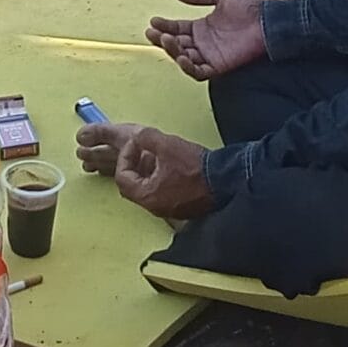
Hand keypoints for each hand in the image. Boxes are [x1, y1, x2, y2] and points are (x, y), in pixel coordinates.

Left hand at [77, 124, 213, 221]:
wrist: (224, 180)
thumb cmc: (196, 167)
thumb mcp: (166, 145)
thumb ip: (145, 138)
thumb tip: (137, 137)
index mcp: (147, 196)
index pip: (122, 178)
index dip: (125, 158)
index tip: (136, 145)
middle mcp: (155, 207)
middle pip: (132, 186)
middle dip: (134, 165)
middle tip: (141, 150)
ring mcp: (168, 210)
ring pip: (147, 190)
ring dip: (147, 172)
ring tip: (156, 154)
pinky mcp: (181, 207)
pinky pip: (161, 194)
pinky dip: (159, 179)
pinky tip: (169, 165)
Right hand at [147, 0, 271, 80]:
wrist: (268, 16)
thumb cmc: (250, 5)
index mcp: (203, 27)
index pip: (178, 29)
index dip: (165, 25)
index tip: (154, 21)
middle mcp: (205, 42)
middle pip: (177, 44)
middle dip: (163, 39)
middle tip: (153, 32)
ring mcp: (211, 55)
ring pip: (184, 58)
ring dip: (172, 50)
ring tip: (165, 39)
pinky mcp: (219, 65)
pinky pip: (199, 72)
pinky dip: (188, 67)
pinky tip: (182, 56)